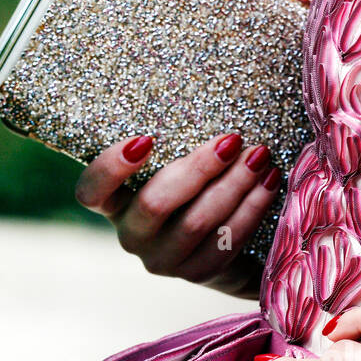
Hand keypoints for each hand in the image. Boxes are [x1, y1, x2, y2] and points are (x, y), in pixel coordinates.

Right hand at [74, 131, 279, 299]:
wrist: (216, 244)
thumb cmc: (187, 189)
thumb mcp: (169, 166)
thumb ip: (170, 146)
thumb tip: (203, 88)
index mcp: (113, 205)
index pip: (91, 192)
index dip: (111, 169)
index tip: (146, 139)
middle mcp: (132, 236)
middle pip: (155, 204)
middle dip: (199, 169)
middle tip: (232, 140)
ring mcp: (163, 260)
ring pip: (197, 223)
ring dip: (234, 185)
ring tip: (260, 156)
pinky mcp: (197, 273)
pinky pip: (226, 241)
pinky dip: (252, 208)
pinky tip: (269, 182)